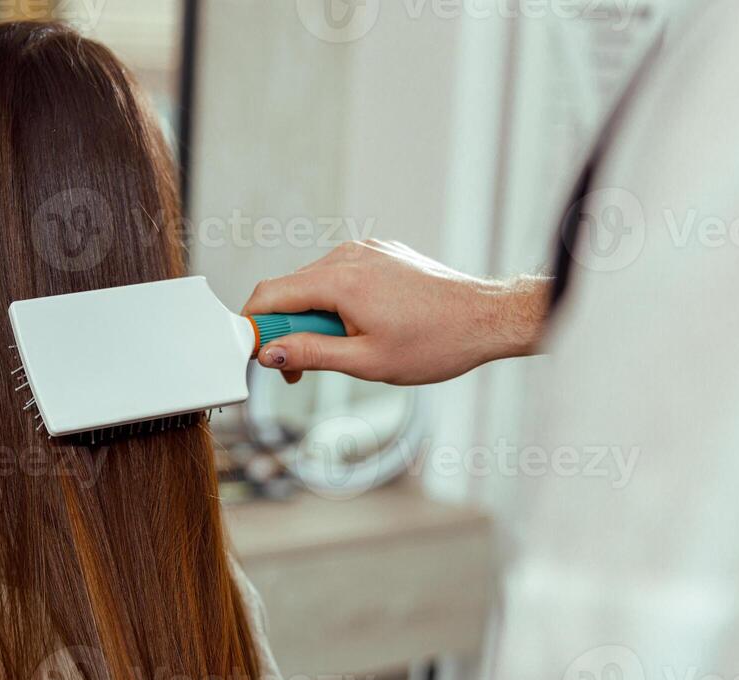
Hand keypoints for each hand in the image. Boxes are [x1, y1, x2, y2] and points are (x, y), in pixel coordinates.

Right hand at [243, 239, 550, 384]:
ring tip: (342, 350)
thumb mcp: (365, 361)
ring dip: (313, 318)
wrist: (487, 319)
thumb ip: (311, 353)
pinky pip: (341, 276)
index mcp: (340, 279)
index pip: (270, 294)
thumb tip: (269, 353)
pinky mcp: (381, 253)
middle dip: (286, 329)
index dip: (252, 326)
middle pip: (290, 290)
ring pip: (315, 284)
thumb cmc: (435, 343)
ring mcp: (367, 250)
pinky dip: (336, 303)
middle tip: (299, 371)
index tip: (252, 354)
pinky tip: (360, 327)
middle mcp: (349, 255)